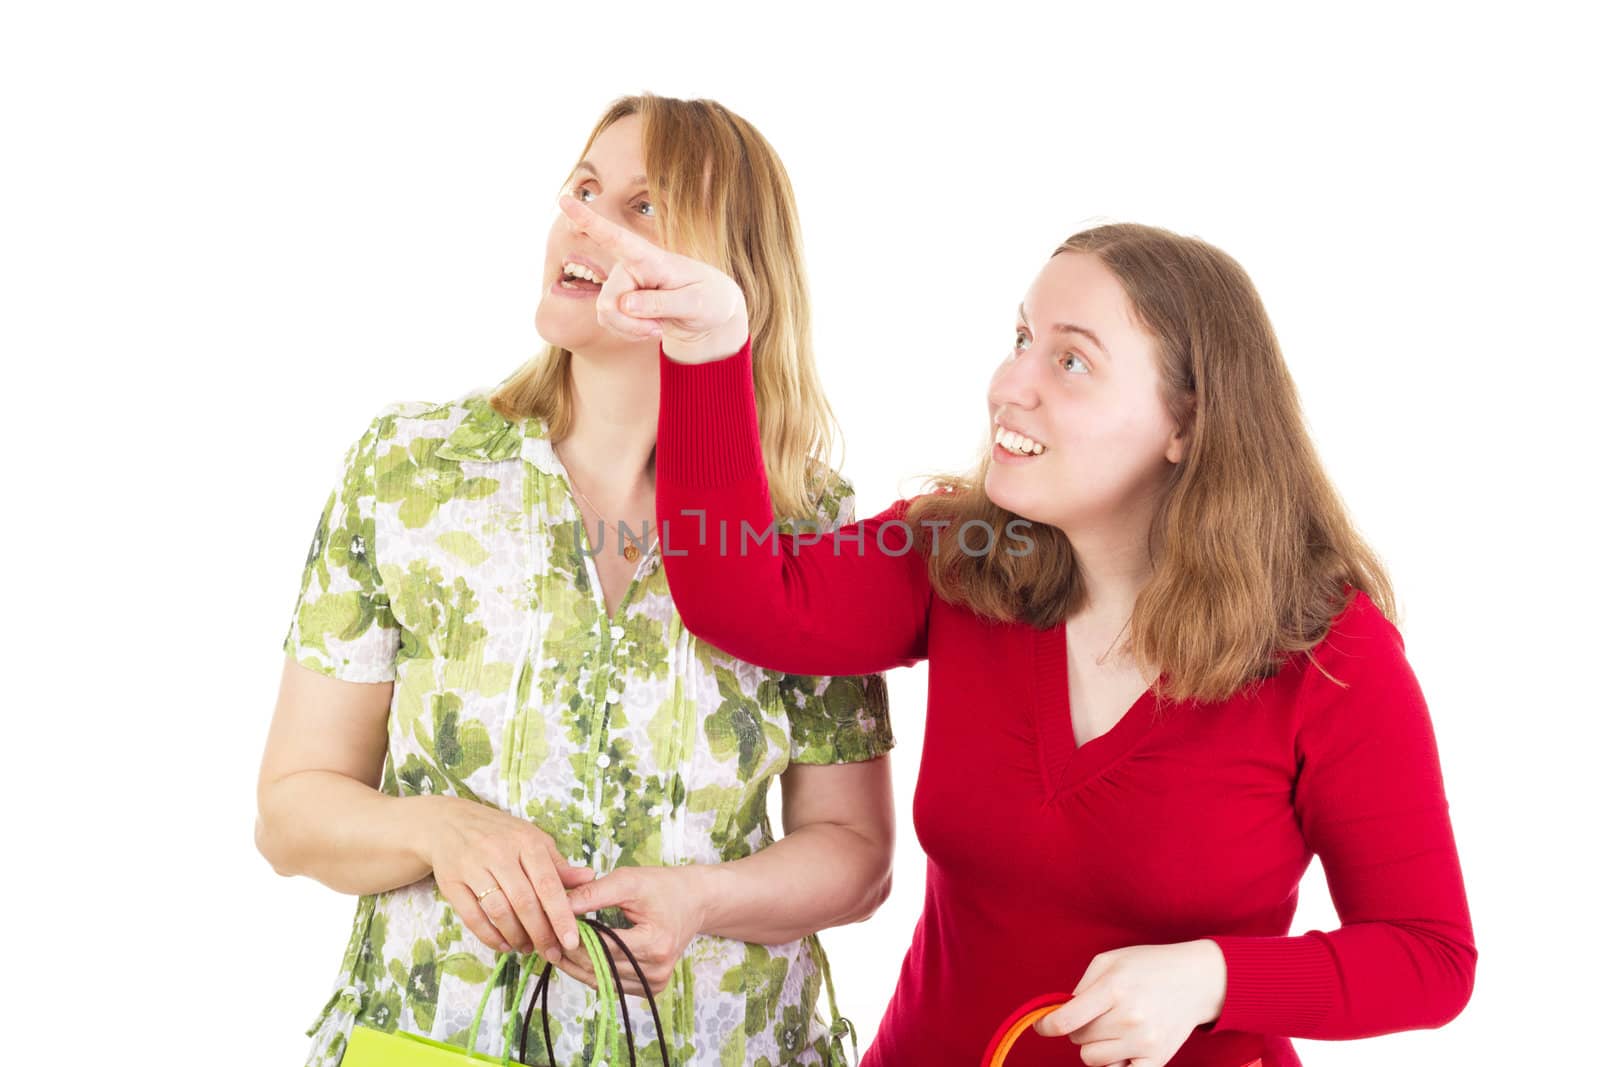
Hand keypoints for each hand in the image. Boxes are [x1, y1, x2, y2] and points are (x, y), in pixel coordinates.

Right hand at [420, 795, 595, 963]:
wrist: (449, 823)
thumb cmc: (500, 834)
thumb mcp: (532, 840)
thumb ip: (558, 864)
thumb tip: (589, 878)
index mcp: (525, 841)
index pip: (547, 884)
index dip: (561, 915)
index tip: (571, 940)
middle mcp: (498, 853)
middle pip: (524, 902)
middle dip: (541, 934)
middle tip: (551, 952)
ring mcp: (472, 868)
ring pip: (499, 912)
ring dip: (516, 937)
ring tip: (528, 948)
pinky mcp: (451, 883)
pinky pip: (472, 917)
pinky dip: (490, 937)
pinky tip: (504, 945)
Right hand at [556, 194, 748, 363]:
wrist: (709, 313)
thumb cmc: (709, 298)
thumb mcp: (696, 303)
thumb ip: (663, 303)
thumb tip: (624, 304)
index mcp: (650, 257)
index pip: (616, 237)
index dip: (588, 220)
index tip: (564, 199)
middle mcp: (630, 266)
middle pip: (609, 300)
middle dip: (630, 323)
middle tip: (657, 329)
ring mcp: (622, 284)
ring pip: (606, 314)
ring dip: (631, 330)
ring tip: (658, 326)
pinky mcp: (619, 302)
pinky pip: (609, 323)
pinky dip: (629, 333)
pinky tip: (649, 328)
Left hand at [558, 864, 712, 996]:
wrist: (695, 901)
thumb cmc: (662, 887)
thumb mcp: (629, 881)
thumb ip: (593, 894)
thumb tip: (558, 904)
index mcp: (656, 942)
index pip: (603, 947)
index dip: (575, 939)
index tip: (551, 927)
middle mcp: (658, 969)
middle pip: (601, 968)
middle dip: (571, 955)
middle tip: (546, 940)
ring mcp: (656, 982)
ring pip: (603, 981)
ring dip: (578, 967)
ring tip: (556, 949)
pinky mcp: (652, 987)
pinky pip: (613, 985)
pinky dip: (594, 972)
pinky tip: (578, 958)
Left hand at [1034, 940, 1226, 1066]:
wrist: (1197, 980)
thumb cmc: (1148, 966)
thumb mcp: (1109, 961)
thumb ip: (1081, 987)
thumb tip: (1059, 1014)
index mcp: (1114, 988)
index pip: (1066, 1020)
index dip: (1046, 1026)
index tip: (1042, 1026)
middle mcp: (1129, 1018)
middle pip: (1078, 1040)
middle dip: (1079, 1028)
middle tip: (1098, 1013)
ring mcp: (1145, 1042)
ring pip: (1092, 1060)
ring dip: (1095, 1046)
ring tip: (1112, 1028)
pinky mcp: (1158, 1059)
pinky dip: (1114, 1064)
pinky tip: (1121, 1048)